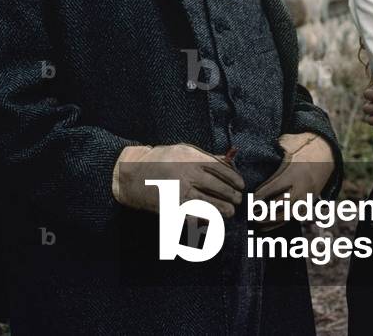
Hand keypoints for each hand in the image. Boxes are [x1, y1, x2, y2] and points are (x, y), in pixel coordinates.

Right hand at [112, 143, 243, 217]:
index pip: (221, 169)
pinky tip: (213, 220)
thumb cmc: (159, 161)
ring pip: (211, 205)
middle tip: (237, 200)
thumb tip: (230, 160)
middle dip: (232, 196)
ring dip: (224, 210)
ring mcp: (180, 193)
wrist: (131, 176)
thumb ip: (205, 156)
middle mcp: (187, 175)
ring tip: (229, 211)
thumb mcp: (181, 151)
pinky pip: (196, 218)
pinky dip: (207, 220)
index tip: (240, 185)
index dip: (234, 178)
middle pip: (219, 188)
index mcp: (190, 159)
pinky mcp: (173, 209)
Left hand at [253, 134, 333, 230]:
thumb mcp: (288, 145)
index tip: (249, 200)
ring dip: (271, 221)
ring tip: (255, 224)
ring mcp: (307, 197)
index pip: (275, 186)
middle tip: (249, 216)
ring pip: (289, 214)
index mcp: (295, 172)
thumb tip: (255, 147)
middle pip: (282, 204)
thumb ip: (273, 149)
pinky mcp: (309, 204)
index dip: (261, 194)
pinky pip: (294, 218)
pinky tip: (265, 227)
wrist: (325, 156)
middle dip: (265, 212)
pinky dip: (279, 223)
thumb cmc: (300, 149)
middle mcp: (302, 187)